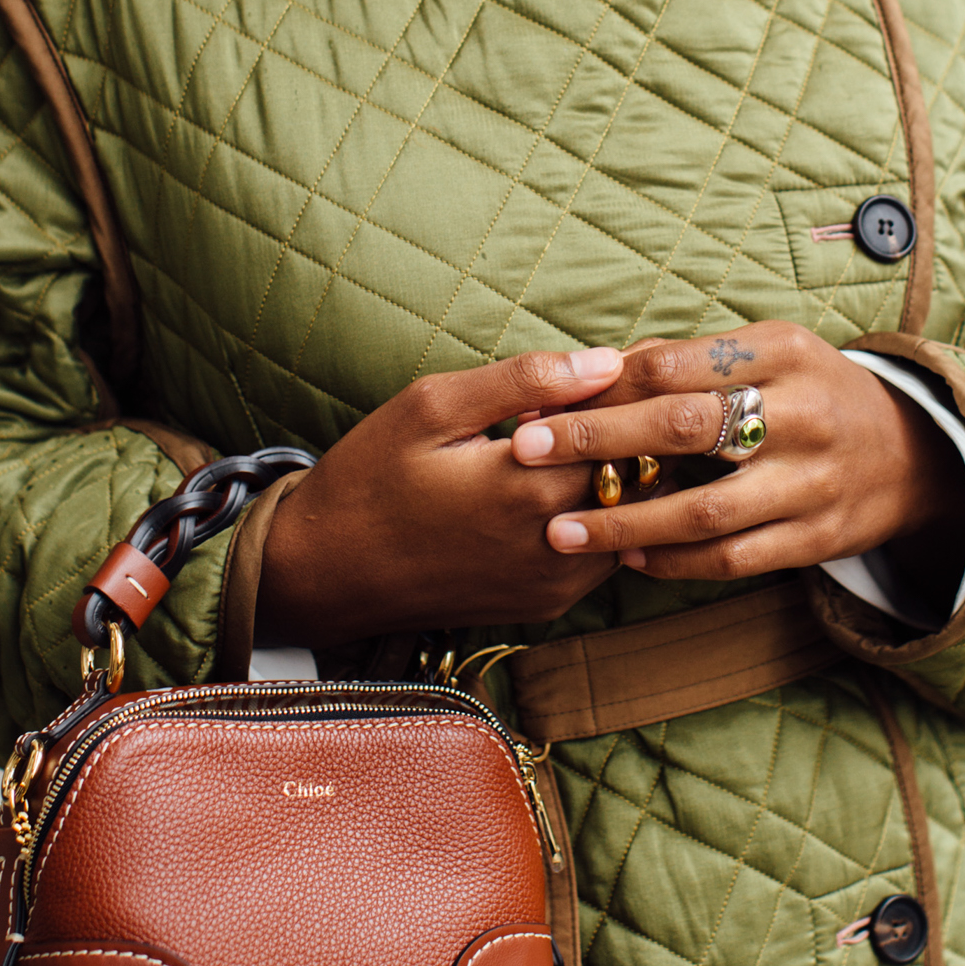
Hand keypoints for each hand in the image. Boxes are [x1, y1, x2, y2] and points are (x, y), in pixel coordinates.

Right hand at [255, 346, 624, 644]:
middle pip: (638, 475)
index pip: (626, 430)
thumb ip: (526, 380)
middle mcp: (554, 545)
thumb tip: (607, 361)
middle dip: (633, 429)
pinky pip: (606, 553)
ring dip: (623, 475)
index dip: (631, 390)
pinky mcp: (547, 603)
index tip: (627, 362)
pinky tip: (571, 480)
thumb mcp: (435, 407)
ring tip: (596, 433)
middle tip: (622, 389)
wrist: (326, 572)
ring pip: (630, 518)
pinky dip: (605, 514)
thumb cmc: (371, 477)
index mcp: (529, 487)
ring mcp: (554, 582)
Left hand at [508, 322, 964, 596]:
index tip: (541, 400)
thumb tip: (591, 370)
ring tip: (561, 530)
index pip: (673, 366)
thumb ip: (685, 359)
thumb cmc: (810, 391)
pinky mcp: (818, 537)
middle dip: (596, 440)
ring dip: (625, 522)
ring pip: (705, 508)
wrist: (910, 454)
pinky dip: (676, 562)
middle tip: (526, 452)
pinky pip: (734, 557)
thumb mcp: (765, 352)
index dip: (600, 385)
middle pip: (684, 427)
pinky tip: (629, 559)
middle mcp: (802, 412)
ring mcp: (813, 480)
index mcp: (782, 351)